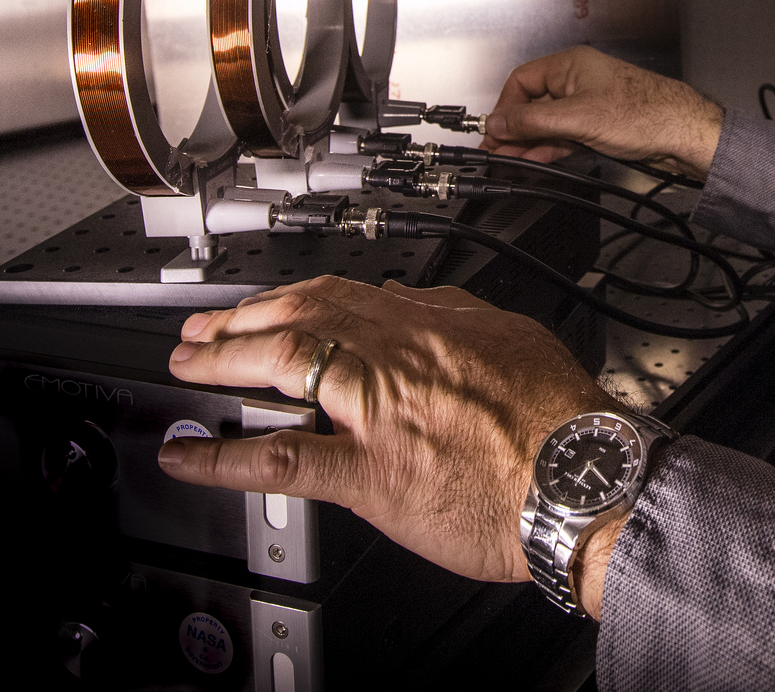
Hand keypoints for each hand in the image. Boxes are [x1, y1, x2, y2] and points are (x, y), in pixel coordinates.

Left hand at [155, 276, 621, 585]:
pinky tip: (190, 455)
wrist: (587, 480)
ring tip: (187, 367)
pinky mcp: (373, 476)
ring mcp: (379, 415)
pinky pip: (285, 460)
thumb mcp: (513, 339)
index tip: (260, 303)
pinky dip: (226, 457)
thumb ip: (458, 316)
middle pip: (299, 317)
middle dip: (239, 320)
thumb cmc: (563, 422)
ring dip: (222, 361)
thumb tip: (417, 300)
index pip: (340, 294)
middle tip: (199, 330)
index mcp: (430, 327)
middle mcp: (396, 359)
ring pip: (283, 364)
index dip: (287, 296)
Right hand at [482, 45, 724, 179]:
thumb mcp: (577, 119)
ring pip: (548, 121)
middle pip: (533, 103)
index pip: (522, 81)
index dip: (505, 107)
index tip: (494, 131)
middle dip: (515, 129)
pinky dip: (551, 146)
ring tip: (514, 160)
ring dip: (531, 141)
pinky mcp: (599, 123)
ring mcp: (589, 102)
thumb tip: (499, 123)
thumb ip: (532, 122)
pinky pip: (565, 133)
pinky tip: (539, 159)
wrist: (684, 133)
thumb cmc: (646, 113)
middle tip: (499, 151)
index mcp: (571, 65)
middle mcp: (578, 80)